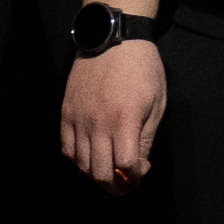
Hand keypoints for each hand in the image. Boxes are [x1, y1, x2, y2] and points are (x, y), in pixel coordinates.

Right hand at [62, 34, 168, 186]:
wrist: (113, 38)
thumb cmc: (142, 69)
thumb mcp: (156, 102)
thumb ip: (146, 138)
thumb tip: (138, 166)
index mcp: (124, 120)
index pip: (125, 167)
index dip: (136, 176)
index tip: (142, 169)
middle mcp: (98, 123)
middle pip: (100, 173)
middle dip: (116, 185)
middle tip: (126, 180)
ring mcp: (79, 119)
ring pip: (82, 164)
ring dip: (97, 174)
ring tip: (110, 169)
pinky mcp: (66, 113)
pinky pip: (67, 149)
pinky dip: (78, 160)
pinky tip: (91, 156)